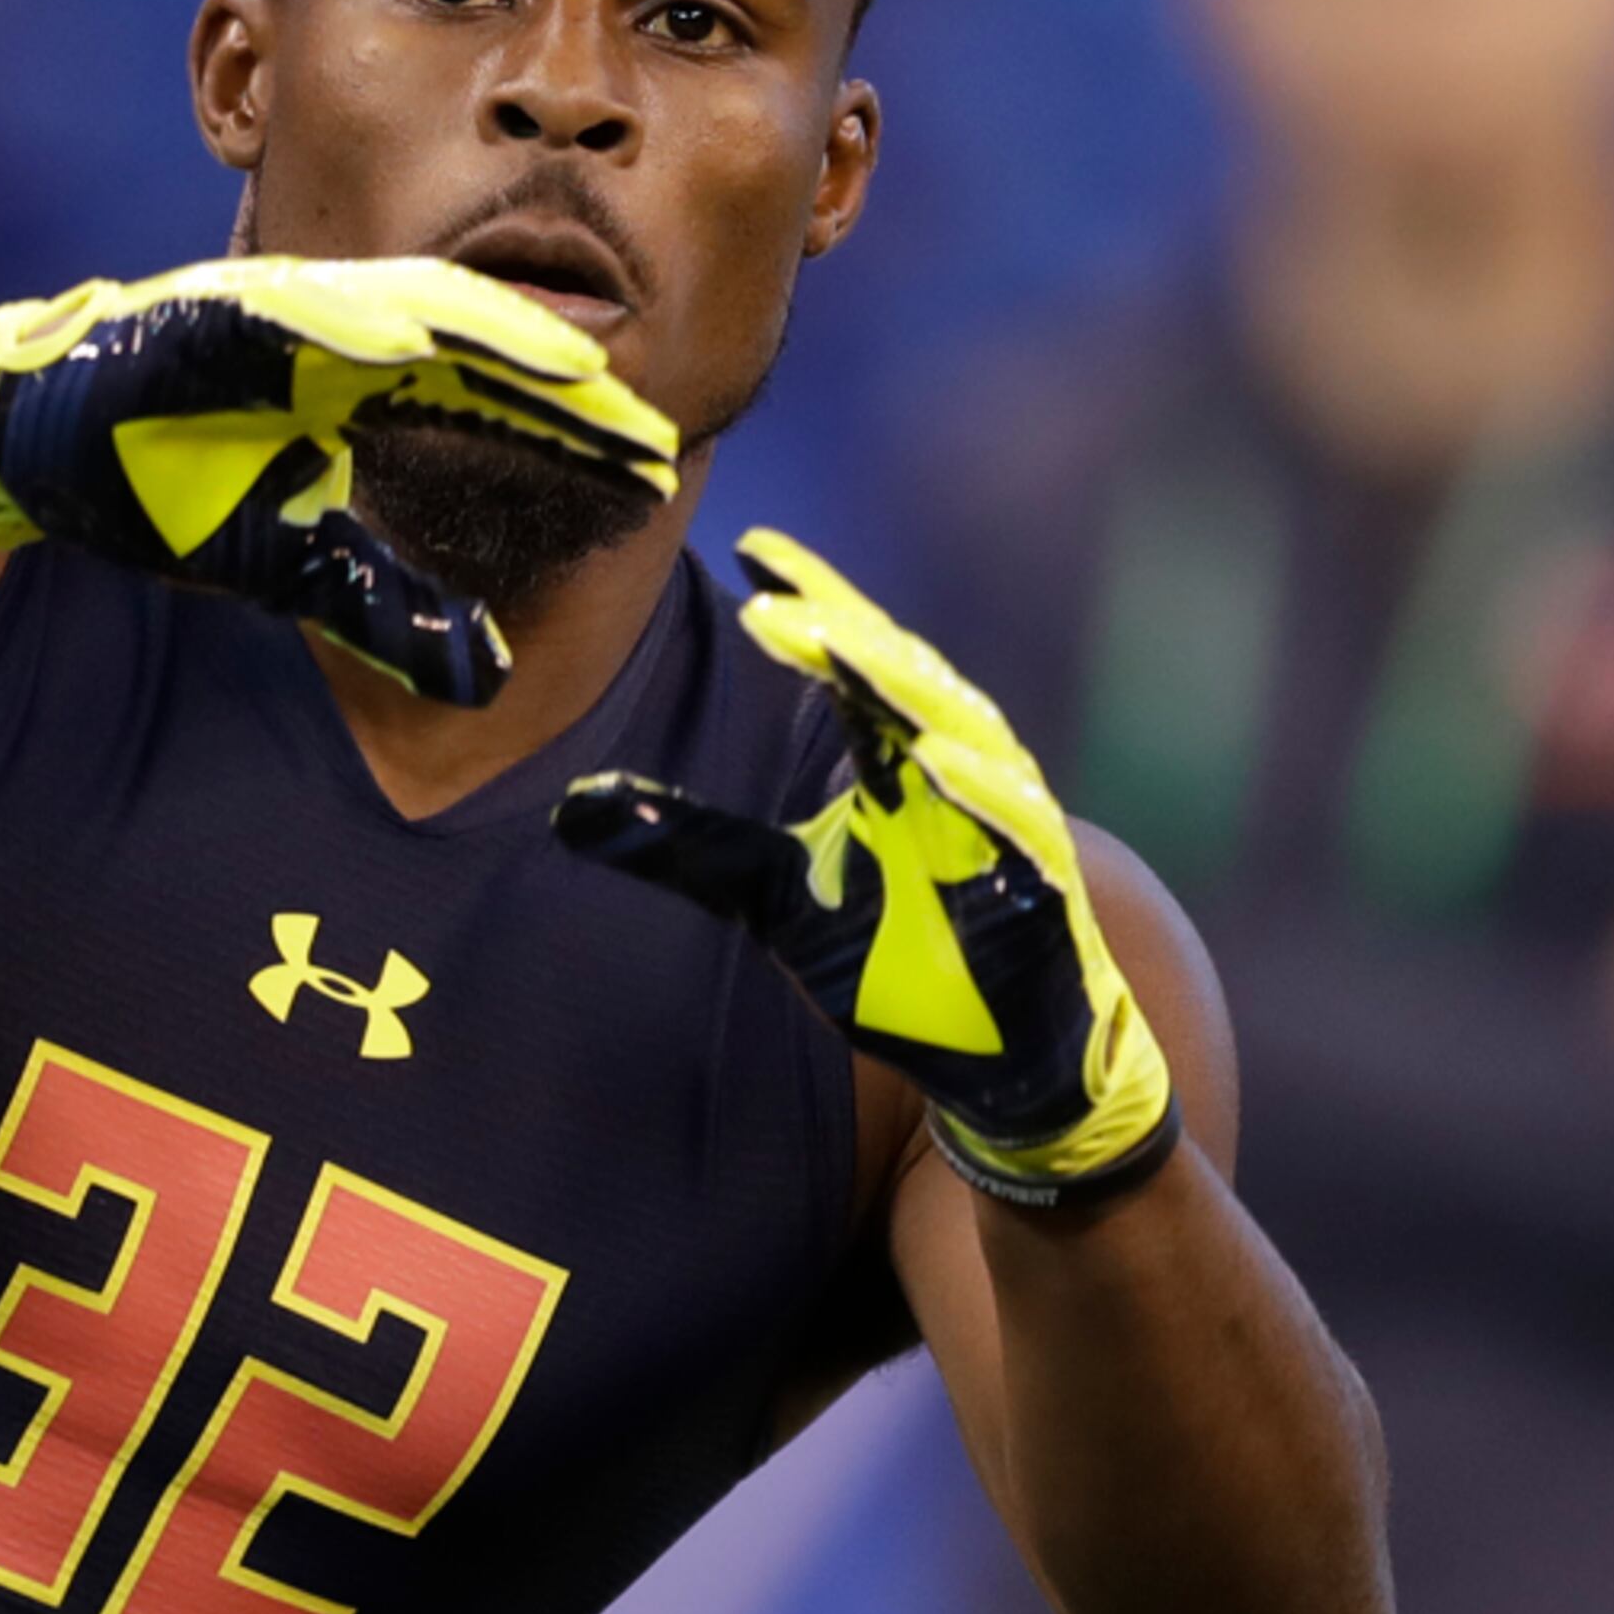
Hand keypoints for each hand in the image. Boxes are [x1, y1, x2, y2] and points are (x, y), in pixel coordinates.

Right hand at [0, 257, 681, 703]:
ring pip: (411, 311)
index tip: (653, 470)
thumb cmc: (164, 492)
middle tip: (648, 423)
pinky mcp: (218, 307)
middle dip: (565, 386)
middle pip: (481, 349)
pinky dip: (360, 321)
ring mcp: (284, 314)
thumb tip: (480, 678)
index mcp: (369, 390)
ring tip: (575, 360)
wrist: (33, 447)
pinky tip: (421, 336)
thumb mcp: (297, 567)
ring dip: (493, 332)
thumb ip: (382, 608)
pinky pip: (301, 311)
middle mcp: (343, 340)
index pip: (496, 406)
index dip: (573, 435)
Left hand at [554, 531, 1177, 1203]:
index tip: (749, 551)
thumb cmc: (901, 967)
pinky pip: (1016, 828)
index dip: (808, 605)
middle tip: (776, 590)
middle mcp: (957, 772)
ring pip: (963, 732)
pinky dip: (979, 792)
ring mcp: (1006, 824)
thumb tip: (572, 806)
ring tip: (842, 644)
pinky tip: (932, 761)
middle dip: (843, 631)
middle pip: (902, 680)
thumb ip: (687, 849)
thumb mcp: (773, 901)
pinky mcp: (1042, 887)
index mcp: (895, 762)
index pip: (850, 663)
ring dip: (904, 689)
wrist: (1001, 1063)